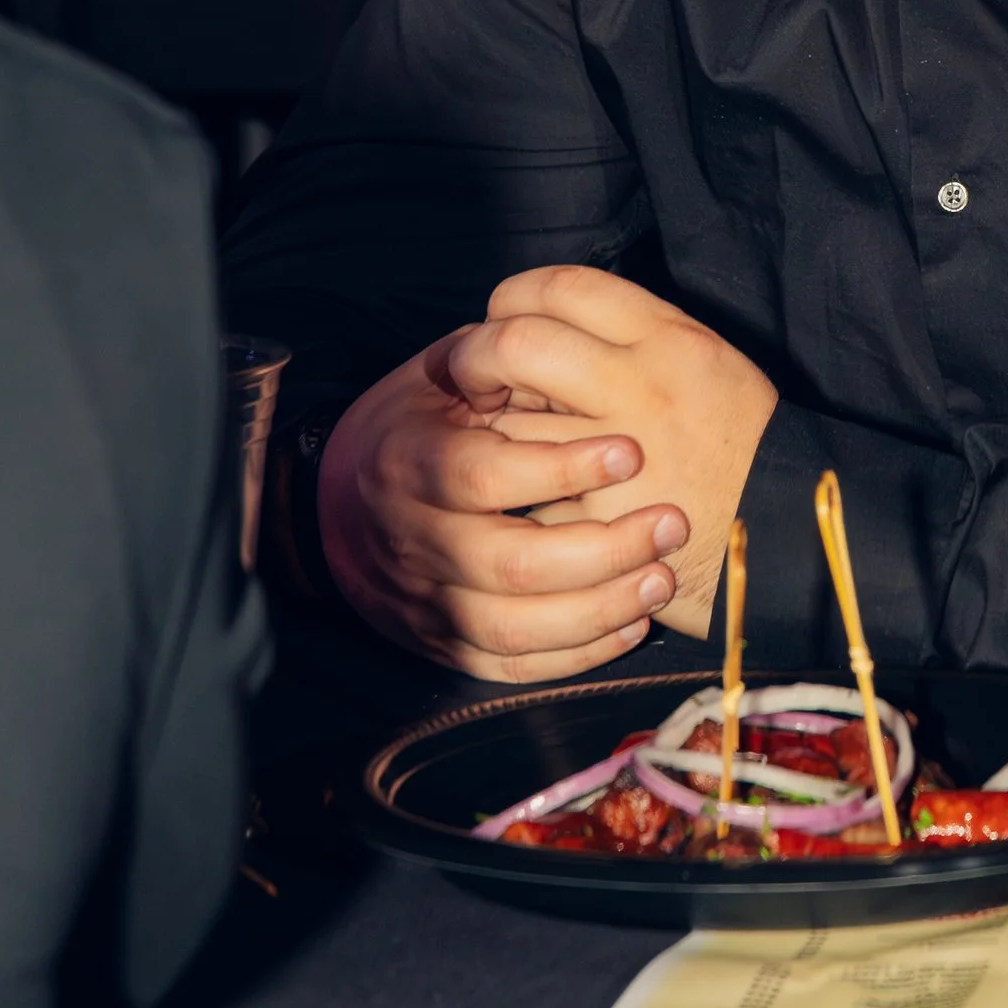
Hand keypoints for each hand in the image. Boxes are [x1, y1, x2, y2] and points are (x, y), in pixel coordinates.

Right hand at [317, 338, 689, 683]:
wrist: (336, 507)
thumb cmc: (415, 426)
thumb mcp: (439, 379)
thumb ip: (495, 364)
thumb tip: (568, 339)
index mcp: (407, 462)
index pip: (481, 476)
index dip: (559, 469)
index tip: (632, 453)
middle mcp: (412, 540)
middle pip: (507, 565)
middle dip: (601, 550)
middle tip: (670, 523)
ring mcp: (426, 601)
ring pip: (513, 628)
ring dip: (598, 610)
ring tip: (661, 578)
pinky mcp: (444, 646)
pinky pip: (511, 668)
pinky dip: (575, 654)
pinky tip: (629, 624)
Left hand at [440, 266, 774, 637]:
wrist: (789, 532)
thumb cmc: (745, 444)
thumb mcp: (709, 363)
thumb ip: (638, 337)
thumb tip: (550, 326)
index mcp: (670, 338)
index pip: (562, 287)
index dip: (514, 299)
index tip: (503, 320)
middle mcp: (639, 387)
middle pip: (517, 343)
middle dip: (477, 358)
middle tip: (477, 381)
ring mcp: (614, 457)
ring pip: (509, 423)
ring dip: (491, 429)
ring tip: (501, 437)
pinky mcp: (596, 521)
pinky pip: (528, 495)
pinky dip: (519, 494)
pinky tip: (530, 492)